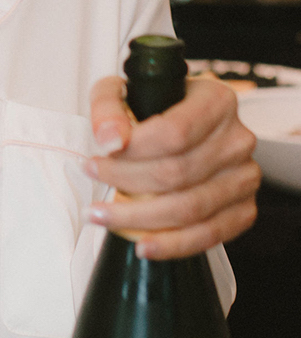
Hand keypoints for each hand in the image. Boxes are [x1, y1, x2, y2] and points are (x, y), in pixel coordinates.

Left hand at [83, 73, 260, 259]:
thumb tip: (110, 140)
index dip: (130, 154)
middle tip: (91, 196)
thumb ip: (108, 108)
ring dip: (139, 220)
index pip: (173, 133)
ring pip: (190, 209)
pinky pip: (209, 235)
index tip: (94, 162)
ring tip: (103, 218)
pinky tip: (142, 244)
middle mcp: (237, 139)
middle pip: (177, 173)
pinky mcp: (244, 208)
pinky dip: (172, 245)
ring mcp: (244, 176)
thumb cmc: (152, 107)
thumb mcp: (121, 92)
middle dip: (125, 187)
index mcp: (216, 101)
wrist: (181, 127)